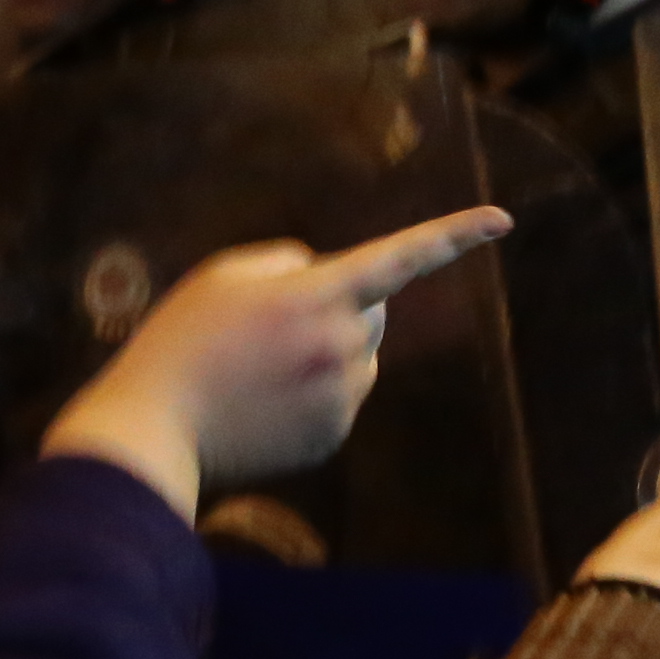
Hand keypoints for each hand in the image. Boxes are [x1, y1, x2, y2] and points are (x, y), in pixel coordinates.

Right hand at [47, 209, 514, 518]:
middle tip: (275, 322)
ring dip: (329, 351)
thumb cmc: (183, 339)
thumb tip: (323, 277)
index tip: (503, 221)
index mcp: (317, 297)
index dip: (454, 235)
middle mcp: (341, 347)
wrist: (156, 428)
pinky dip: (313, 394)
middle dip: (344, 307)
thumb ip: (287, 263)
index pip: (400, 258)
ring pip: (359, 359)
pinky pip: (340, 400)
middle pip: (373, 312)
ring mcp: (340, 398)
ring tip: (260, 367)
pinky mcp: (331, 437)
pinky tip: (262, 402)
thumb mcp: (224, 274)